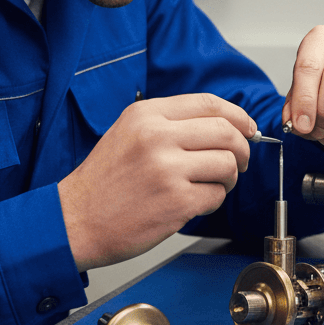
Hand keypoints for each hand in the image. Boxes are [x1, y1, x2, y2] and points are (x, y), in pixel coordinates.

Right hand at [58, 93, 255, 271]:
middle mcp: (157, 137)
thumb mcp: (129, 133)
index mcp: (147, 115)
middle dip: (241, 148)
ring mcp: (167, 170)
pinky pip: (216, 195)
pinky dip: (213, 201)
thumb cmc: (104, 182)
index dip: (238, 116)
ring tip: (211, 186)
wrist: (74, 221)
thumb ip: (171, 124)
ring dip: (228, 178)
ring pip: (227, 164)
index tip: (248, 128)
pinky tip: (193, 204)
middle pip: (226, 132)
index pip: (209, 103)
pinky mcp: (176, 202)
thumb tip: (224, 124)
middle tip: (238, 161)